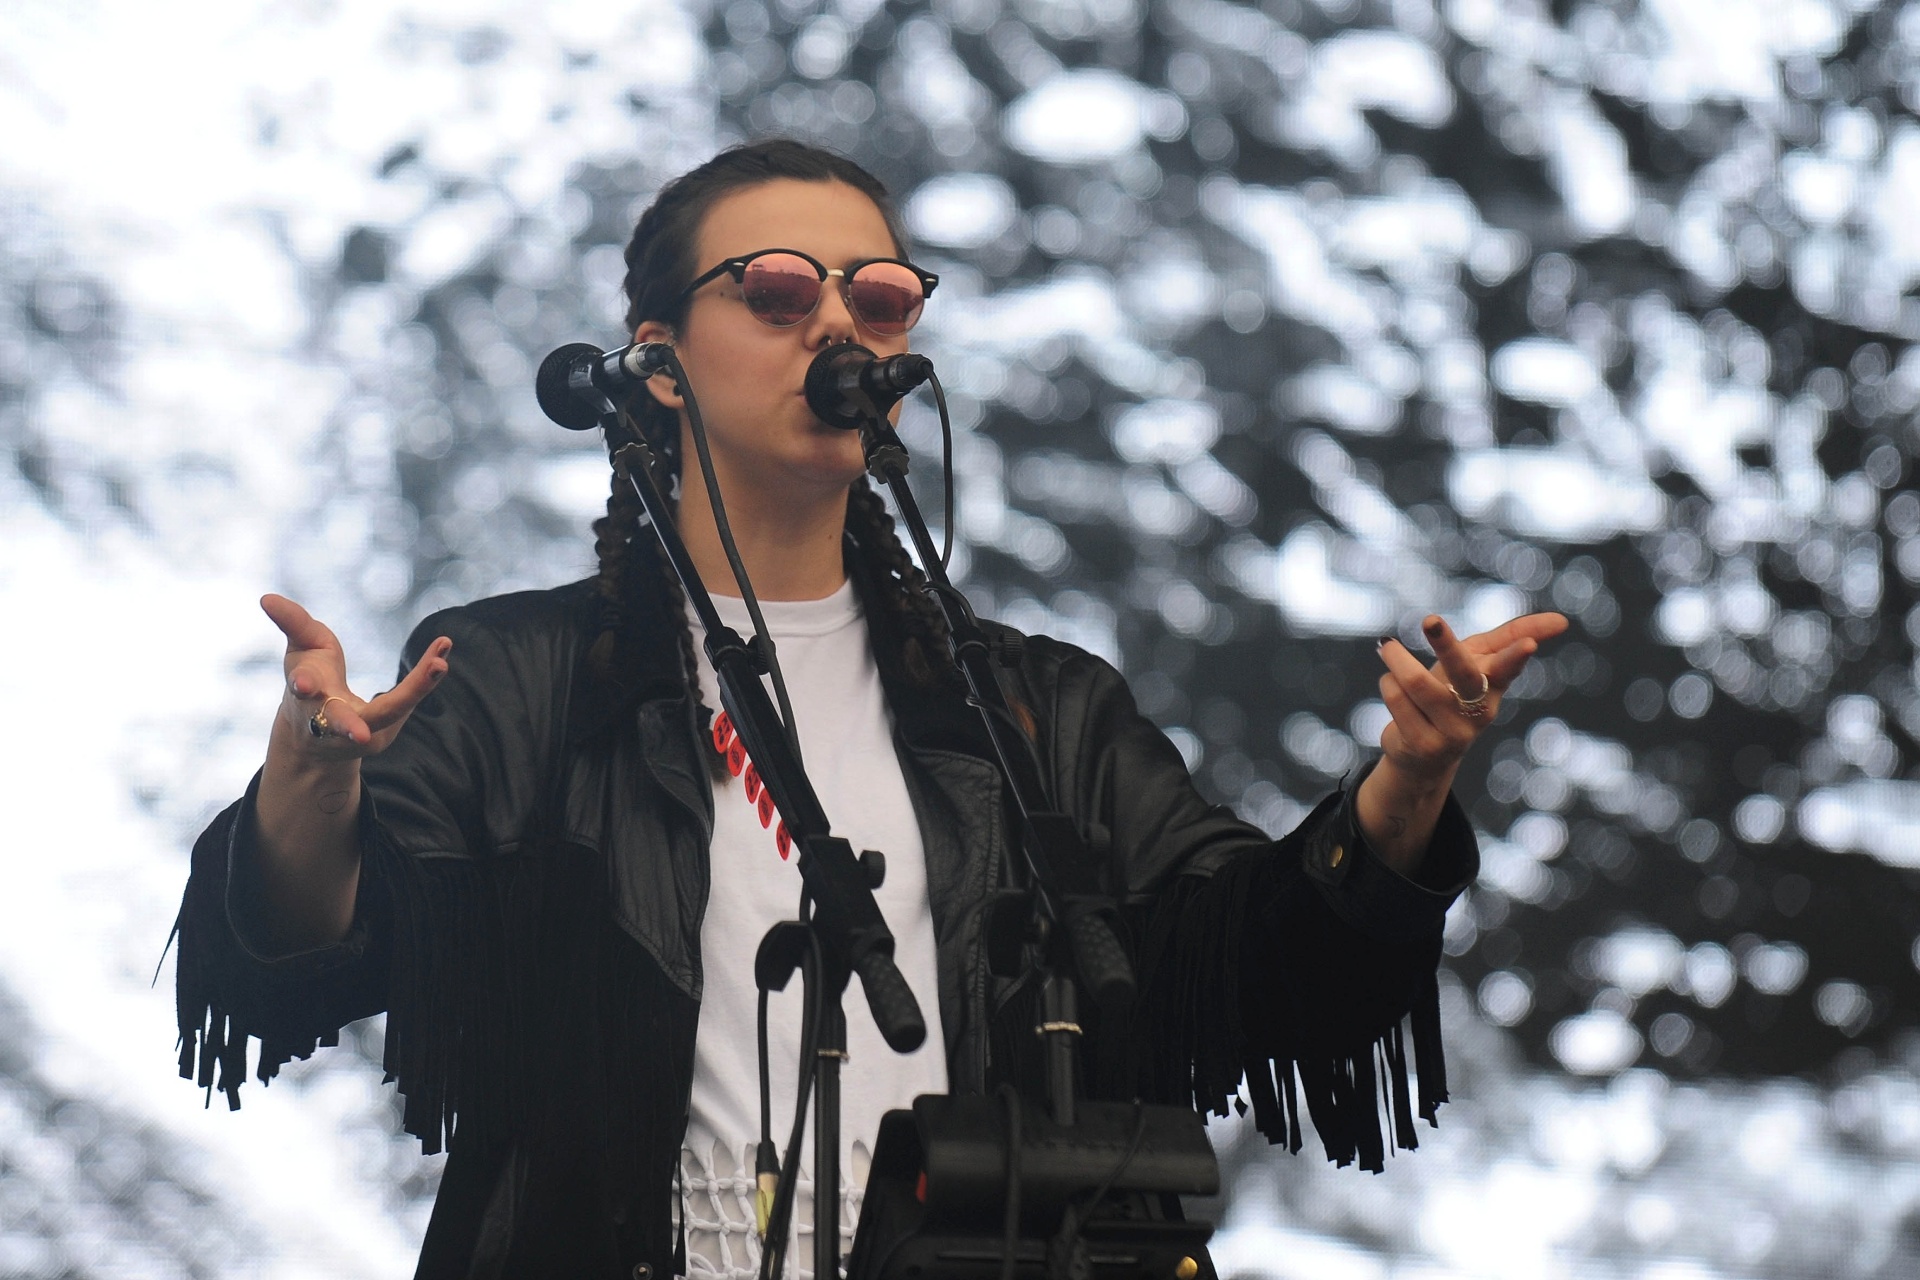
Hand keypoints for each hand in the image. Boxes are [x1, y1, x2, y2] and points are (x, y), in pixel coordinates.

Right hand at [265, 594, 450, 758]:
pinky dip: (426, 678)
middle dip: (347, 725)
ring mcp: (361, 730)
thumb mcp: (301, 650)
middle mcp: (332, 719)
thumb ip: (292, 623)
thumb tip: (266, 597)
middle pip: (340, 723)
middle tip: (362, 734)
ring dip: (413, 691)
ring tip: (438, 666)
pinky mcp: (385, 731)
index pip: (303, 690)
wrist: (316, 737)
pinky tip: (443, 653)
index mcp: (305, 696)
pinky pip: (409, 700)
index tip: (301, 682)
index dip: (302, 684)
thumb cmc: (311, 681)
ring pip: (386, 714)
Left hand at [1374, 611, 1569, 780]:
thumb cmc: (1455, 693)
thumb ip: (1512, 637)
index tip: (1528, 645)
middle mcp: (1478, 711)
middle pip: (1463, 674)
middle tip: (1430, 619)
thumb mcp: (1480, 662)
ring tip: (1386, 646)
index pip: (1508, 668)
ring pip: (1419, 684)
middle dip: (1447, 646)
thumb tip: (1561, 621)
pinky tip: (1391, 684)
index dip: (1516, 657)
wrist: (1424, 756)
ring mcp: (1453, 732)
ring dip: (1398, 660)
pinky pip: (1398, 699)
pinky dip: (1389, 684)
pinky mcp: (1424, 746)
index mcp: (1494, 686)